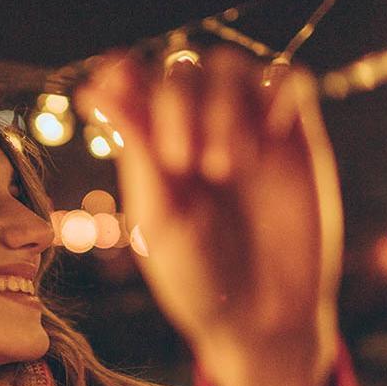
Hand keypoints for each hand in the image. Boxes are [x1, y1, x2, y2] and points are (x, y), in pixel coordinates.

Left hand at [75, 48, 342, 385]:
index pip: (134, 81)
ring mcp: (247, 129)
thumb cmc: (197, 278)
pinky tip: (271, 137)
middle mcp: (197, 129)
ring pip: (233, 66)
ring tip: (225, 168)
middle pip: (183, 67)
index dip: (125, 71)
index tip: (116, 75)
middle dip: (178, 102)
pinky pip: (291, 80)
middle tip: (184, 162)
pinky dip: (278, 93)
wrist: (262, 319)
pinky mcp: (294, 136)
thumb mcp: (160, 216)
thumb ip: (136, 147)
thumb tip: (92, 88)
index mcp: (151, 147)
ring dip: (224, 104)